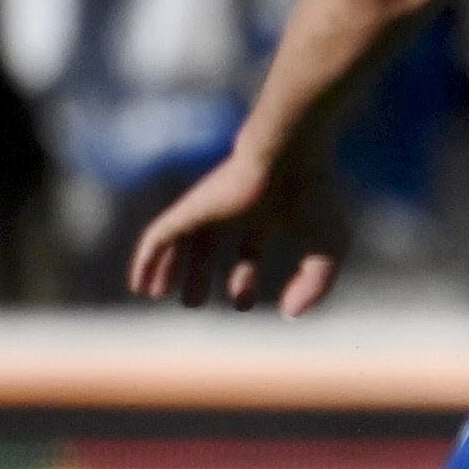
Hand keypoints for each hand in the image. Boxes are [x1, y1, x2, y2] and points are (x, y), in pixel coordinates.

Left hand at [126, 136, 349, 313]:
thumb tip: (290, 314)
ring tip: (154, 294)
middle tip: (192, 302)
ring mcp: (209, 206)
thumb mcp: (329, 248)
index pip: (250, 249)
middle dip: (200, 274)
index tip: (239, 304)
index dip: (245, 278)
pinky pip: (159, 237)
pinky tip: (139, 285)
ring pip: (179, 239)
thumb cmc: (314, 195)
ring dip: (167, 267)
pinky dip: (147, 261)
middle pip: (208, 244)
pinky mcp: (190, 208)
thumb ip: (315, 284)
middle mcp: (234, 208)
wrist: (288, 154)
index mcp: (267, 213)